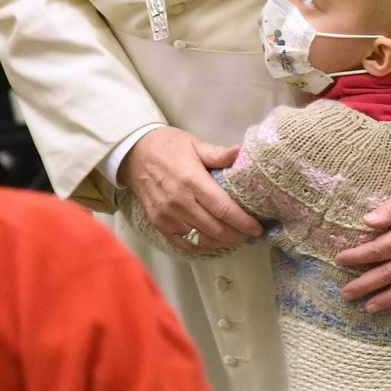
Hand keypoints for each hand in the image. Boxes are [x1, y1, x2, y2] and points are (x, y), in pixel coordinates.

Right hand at [120, 126, 262, 253]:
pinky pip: (184, 243)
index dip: (243, 222)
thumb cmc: (168, 146)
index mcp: (192, 181)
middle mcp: (180, 202)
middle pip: (216, 228)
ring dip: (222, 242)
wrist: (134, 154)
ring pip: (202, 238)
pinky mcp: (159, 224)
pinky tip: (214, 243)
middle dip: (237, 235)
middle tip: (250, 234)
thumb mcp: (195, 144)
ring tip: (236, 238)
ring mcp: (168, 216)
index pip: (224, 208)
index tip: (257, 228)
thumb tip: (241, 152)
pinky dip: (201, 247)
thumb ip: (218, 154)